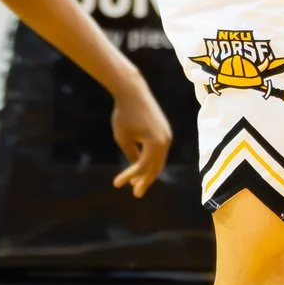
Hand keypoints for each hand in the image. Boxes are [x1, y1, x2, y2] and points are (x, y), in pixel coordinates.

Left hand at [110, 77, 173, 197]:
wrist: (133, 91)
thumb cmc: (124, 114)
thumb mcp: (123, 138)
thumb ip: (131, 154)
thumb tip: (136, 168)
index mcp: (156, 144)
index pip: (142, 167)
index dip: (129, 177)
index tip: (116, 184)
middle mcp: (166, 141)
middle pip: (156, 167)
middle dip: (145, 181)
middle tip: (136, 193)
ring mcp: (167, 135)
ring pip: (159, 160)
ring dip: (148, 172)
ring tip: (137, 183)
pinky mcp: (164, 130)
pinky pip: (159, 151)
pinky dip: (151, 161)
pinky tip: (142, 166)